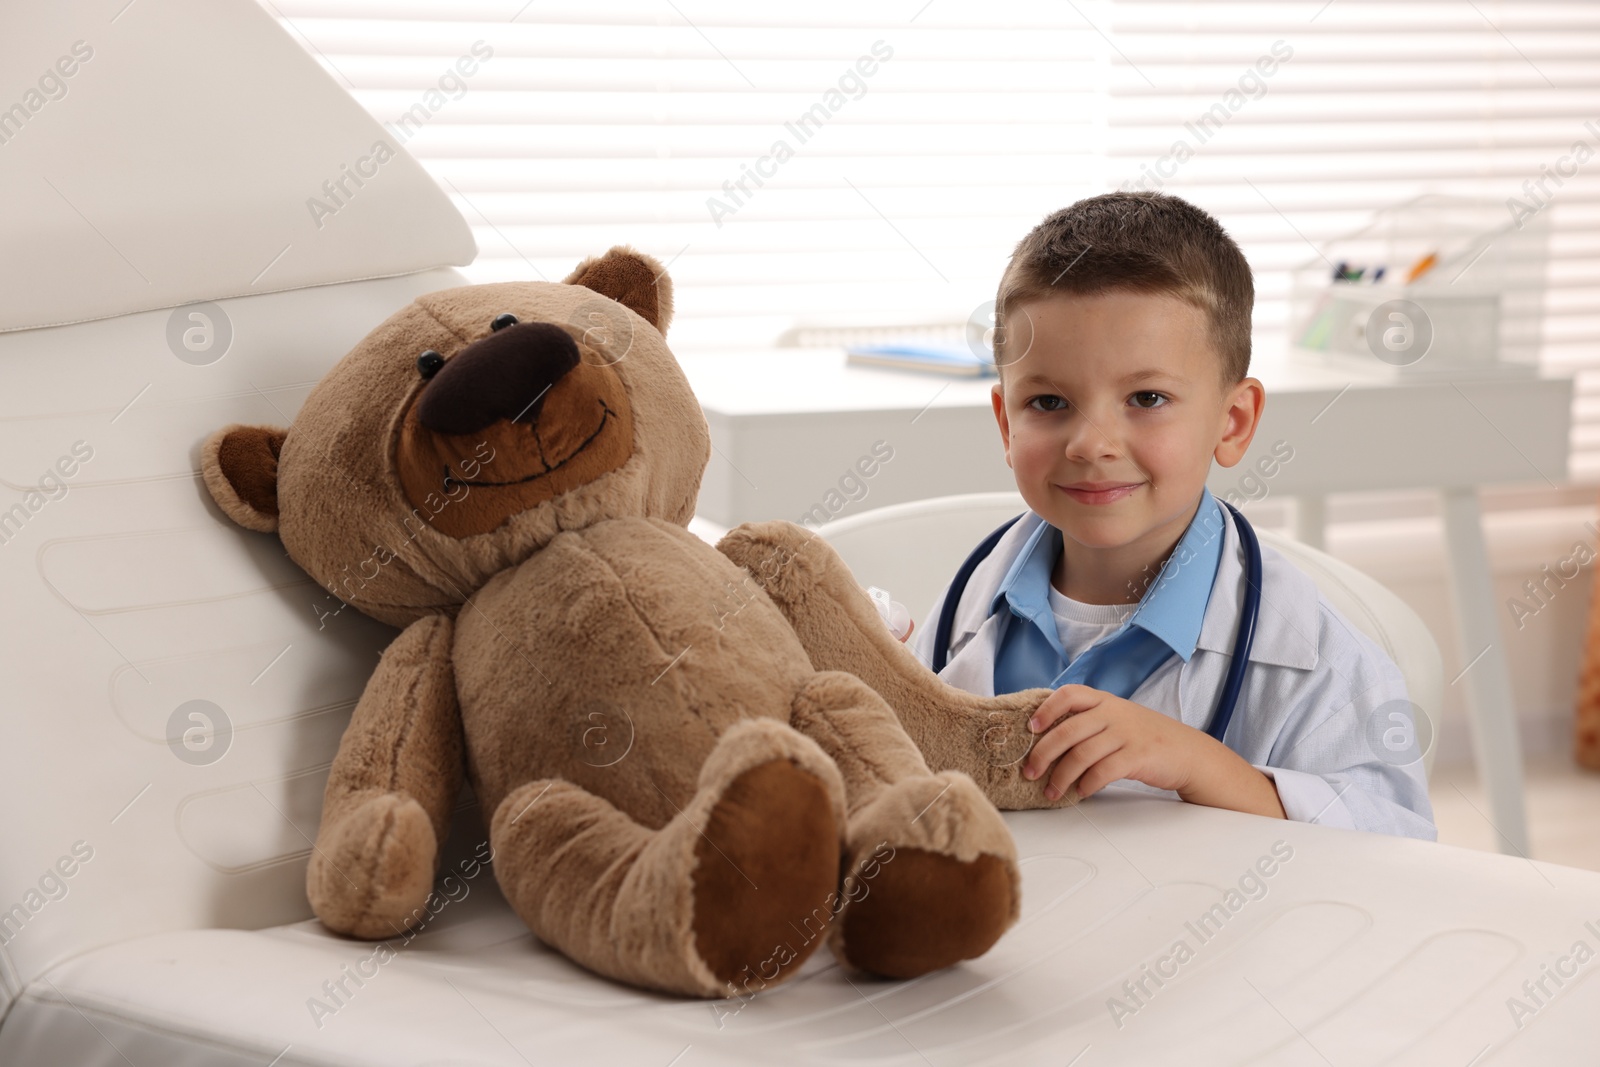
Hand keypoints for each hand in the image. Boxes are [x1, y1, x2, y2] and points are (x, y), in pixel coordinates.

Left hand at [1022, 685, 1199, 800]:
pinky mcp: (1138, 756)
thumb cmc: (1146, 737)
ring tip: (1052, 791)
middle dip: (1042, 754)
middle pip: (1067, 730)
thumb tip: (1048, 738)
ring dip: (1061, 777)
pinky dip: (1087, 784)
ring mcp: (1127, 733)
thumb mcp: (1118, 718)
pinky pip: (1103, 771)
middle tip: (1029, 772)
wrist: (1188, 752)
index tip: (1030, 728)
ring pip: (1081, 755)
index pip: (1069, 694)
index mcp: (1105, 701)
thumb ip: (1090, 721)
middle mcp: (1114, 713)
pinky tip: (1080, 792)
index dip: (1046, 709)